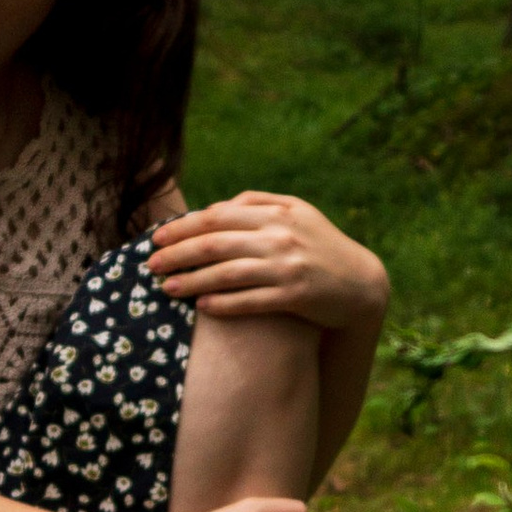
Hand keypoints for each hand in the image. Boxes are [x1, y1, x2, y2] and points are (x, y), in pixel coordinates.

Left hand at [146, 192, 390, 330]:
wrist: (361, 283)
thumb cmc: (321, 246)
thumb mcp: (298, 214)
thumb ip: (260, 204)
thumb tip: (221, 205)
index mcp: (277, 212)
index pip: (218, 216)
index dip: (183, 227)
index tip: (158, 238)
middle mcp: (280, 236)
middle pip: (215, 243)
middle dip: (177, 253)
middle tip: (150, 264)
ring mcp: (288, 266)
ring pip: (227, 273)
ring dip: (192, 281)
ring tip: (167, 288)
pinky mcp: (295, 295)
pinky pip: (250, 300)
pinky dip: (223, 303)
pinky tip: (202, 307)